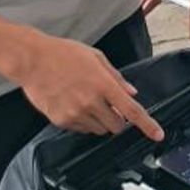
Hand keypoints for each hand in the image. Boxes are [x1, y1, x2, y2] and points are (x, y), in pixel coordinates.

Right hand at [13, 32, 164, 139]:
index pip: (132, 110)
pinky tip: (73, 104)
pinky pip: (81, 129)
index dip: (147, 125)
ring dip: (100, 121)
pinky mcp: (61, 121)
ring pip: (99, 130)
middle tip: (109, 107)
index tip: (157, 135)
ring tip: (86, 101)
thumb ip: (116, 77)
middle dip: (118, 120)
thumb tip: (131, 92)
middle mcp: (91, 102)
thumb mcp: (95, 57)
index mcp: (103, 84)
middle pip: (116, 126)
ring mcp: (75, 113)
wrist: (32, 60)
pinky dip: (83, 121)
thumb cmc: (63, 54)